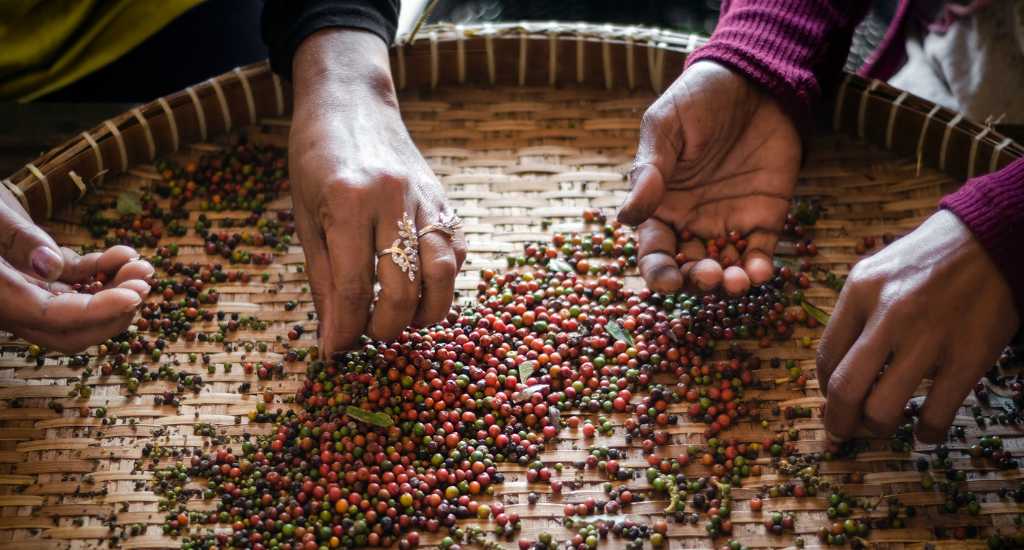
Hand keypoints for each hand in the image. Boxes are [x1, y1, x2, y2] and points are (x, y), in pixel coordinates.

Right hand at [0, 186, 151, 352]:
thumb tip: (51, 268)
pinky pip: (73, 283)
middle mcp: (11, 303)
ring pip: (77, 311)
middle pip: (70, 332)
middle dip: (114, 314)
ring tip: (144, 266)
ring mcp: (25, 291)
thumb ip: (18, 239)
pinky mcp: (35, 275)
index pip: (53, 317)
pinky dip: (102, 273)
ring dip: (114, 293)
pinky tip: (125, 253)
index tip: (135, 295)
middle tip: (144, 286)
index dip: (98, 311)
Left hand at [290, 29, 465, 355]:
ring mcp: (425, 197)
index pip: (353, 285)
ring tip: (402, 321)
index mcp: (348, 201)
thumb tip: (333, 335)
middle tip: (370, 336)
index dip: (346, 328)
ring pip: (442, 272)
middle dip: (386, 325)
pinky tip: (423, 290)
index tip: (338, 352)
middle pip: (403, 286)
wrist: (351, 103)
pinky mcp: (444, 199)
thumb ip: (324, 278)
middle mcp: (393, 198)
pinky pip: (456, 251)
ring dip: (425, 310)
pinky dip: (445, 280)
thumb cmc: (316, 160)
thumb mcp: (306, 217)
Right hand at [617, 61, 800, 294]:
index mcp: (661, 206)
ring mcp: (729, 222)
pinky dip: (761, 269)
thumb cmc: (699, 99)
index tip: (667, 282)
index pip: (654, 251)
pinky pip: (761, 252)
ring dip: (729, 284)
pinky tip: (762, 272)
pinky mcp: (765, 217)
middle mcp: (692, 222)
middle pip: (688, 269)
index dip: (658, 272)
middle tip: (707, 276)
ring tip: (737, 281)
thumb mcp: (665, 127)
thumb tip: (626, 216)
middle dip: (696, 282)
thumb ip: (649, 171)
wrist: (753, 79)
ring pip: (725, 269)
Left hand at [816, 210, 1019, 442]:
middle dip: (839, 421)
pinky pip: (937, 413)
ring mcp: (929, 338)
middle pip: (845, 389)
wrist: (991, 240)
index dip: (825, 389)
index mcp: (860, 291)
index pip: (826, 356)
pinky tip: (925, 433)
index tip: (832, 400)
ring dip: (878, 428)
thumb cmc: (929, 258)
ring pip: (883, 408)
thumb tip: (836, 365)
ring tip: (883, 426)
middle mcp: (888, 315)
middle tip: (843, 432)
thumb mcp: (877, 271)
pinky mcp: (968, 357)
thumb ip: (855, 313)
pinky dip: (927, 433)